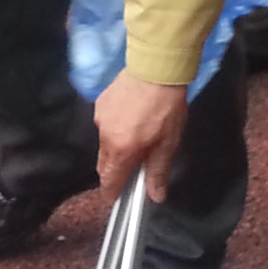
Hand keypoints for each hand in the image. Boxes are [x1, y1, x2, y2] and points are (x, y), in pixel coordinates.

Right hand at [96, 71, 189, 201]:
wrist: (156, 68)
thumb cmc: (166, 108)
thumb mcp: (168, 143)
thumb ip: (157, 171)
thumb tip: (155, 197)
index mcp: (120, 150)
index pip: (109, 181)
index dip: (111, 193)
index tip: (115, 200)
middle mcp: (104, 136)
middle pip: (104, 164)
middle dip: (114, 172)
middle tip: (129, 172)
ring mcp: (100, 118)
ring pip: (104, 143)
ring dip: (115, 149)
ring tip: (135, 140)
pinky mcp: (100, 102)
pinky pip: (104, 124)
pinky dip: (114, 129)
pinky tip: (130, 119)